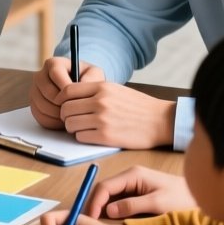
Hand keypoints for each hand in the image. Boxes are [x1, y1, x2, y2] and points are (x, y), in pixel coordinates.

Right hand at [30, 56, 106, 129]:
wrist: (80, 93)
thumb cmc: (88, 81)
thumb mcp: (94, 75)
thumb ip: (91, 78)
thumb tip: (84, 85)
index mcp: (54, 64)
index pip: (55, 73)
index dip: (67, 88)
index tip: (77, 98)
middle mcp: (40, 76)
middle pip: (48, 92)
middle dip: (63, 104)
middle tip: (76, 110)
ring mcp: (35, 91)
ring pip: (42, 106)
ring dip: (58, 114)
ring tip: (72, 116)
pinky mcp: (34, 105)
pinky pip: (40, 117)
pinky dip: (53, 122)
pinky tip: (64, 121)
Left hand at [57, 82, 175, 148]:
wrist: (161, 120)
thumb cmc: (138, 106)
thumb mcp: (116, 89)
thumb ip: (94, 91)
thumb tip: (69, 97)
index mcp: (102, 87)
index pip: (67, 91)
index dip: (62, 100)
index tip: (66, 106)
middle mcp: (100, 101)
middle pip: (65, 109)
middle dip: (66, 116)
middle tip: (74, 120)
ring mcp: (102, 119)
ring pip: (70, 124)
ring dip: (73, 128)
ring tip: (84, 128)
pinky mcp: (105, 136)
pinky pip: (80, 137)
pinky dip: (83, 137)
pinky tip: (92, 135)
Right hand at [86, 165, 196, 219]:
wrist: (197, 197)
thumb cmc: (180, 199)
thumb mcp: (157, 203)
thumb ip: (132, 205)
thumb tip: (108, 210)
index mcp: (133, 175)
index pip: (105, 186)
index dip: (94, 201)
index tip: (90, 218)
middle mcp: (130, 177)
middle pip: (104, 190)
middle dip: (95, 206)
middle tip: (89, 224)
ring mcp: (132, 185)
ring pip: (109, 197)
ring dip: (102, 209)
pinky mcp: (136, 194)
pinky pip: (118, 202)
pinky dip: (111, 211)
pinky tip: (108, 223)